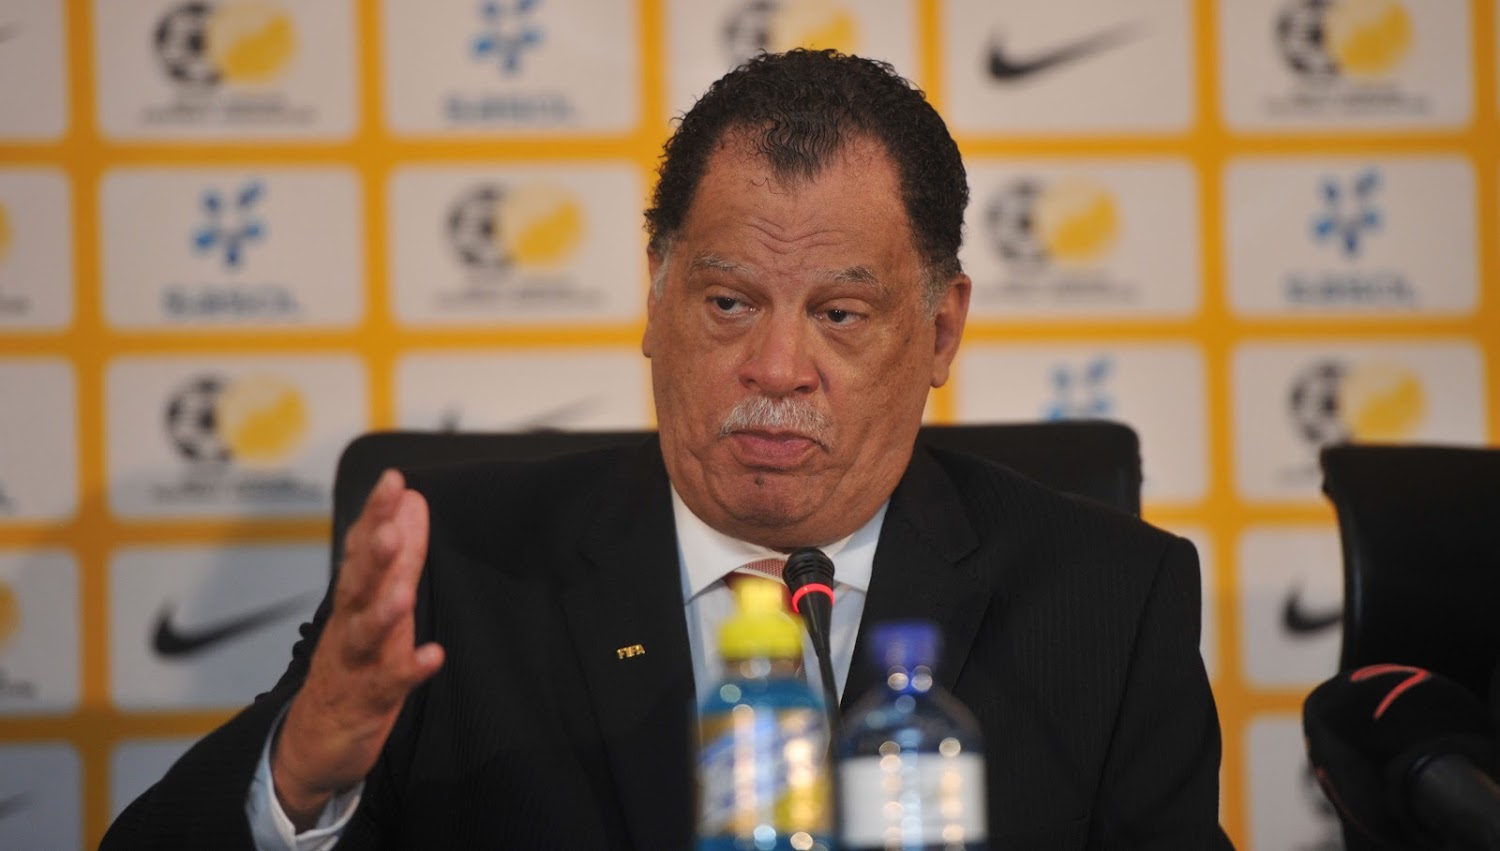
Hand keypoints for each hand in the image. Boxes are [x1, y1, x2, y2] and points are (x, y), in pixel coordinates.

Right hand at [271, 469, 444, 828]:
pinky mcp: (369, 699)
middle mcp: (349, 624)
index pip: (362, 547)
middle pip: (357, 583)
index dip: (376, 514)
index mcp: (354, 597)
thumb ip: (399, 553)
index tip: (393, 479)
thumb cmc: (352, 661)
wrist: (313, 739)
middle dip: (373, 553)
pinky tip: (434, 655)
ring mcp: (356, 662)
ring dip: (383, 610)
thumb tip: (412, 500)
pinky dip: (410, 669)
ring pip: (365, 633)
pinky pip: (389, 683)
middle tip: (390, 525)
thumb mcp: (377, 600)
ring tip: (403, 592)